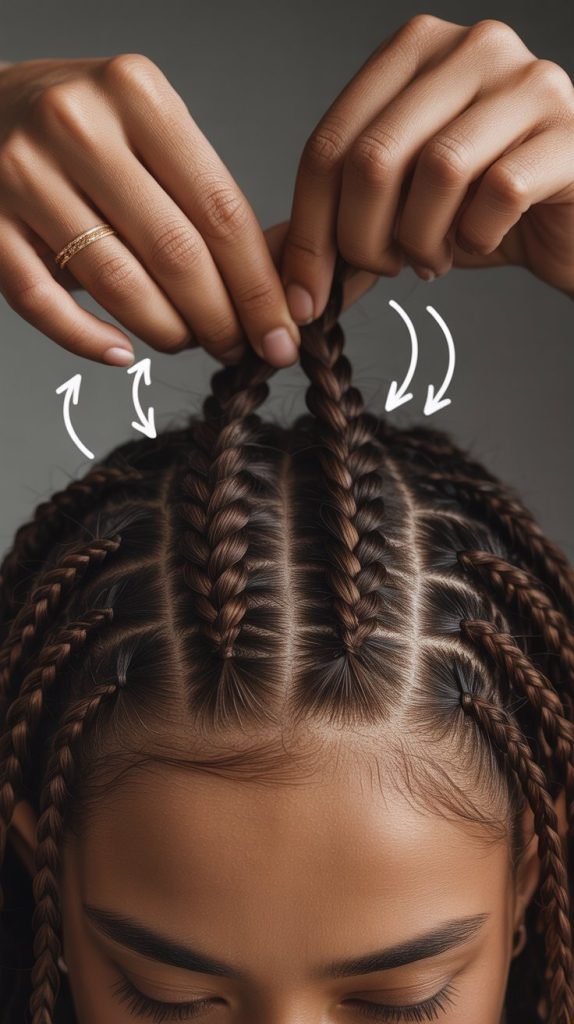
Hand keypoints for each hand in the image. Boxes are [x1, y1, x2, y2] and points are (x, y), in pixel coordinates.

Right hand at [0, 55, 300, 367]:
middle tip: (237, 346)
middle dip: (220, 317)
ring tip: (188, 342)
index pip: (220, 210)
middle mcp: (77, 125)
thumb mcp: (153, 133)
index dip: (259, 285)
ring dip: (166, 331)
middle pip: (176, 252)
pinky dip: (88, 340)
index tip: (282, 332)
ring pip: (117, 283)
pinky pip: (44, 304)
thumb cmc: (89, 133)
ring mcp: (23, 174)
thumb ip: (208, 196)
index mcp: (138, 94)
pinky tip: (122, 353)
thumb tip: (285, 283)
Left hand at [280, 14, 573, 322]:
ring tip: (433, 257)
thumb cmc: (482, 210)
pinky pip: (499, 193)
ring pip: (436, 171)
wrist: (572, 222)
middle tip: (382, 270)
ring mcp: (528, 82)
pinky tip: (479, 242)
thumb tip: (268, 265)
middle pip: (373, 156)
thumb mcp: (398, 212)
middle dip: (361, 241)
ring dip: (422, 240)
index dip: (309, 231)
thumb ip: (336, 224)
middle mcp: (471, 49)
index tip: (304, 296)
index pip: (330, 142)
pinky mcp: (570, 132)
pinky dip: (477, 237)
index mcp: (414, 53)